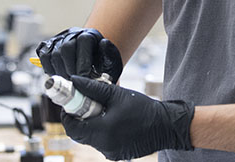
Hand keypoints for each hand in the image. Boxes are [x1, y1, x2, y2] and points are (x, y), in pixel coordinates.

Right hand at [36, 27, 122, 82]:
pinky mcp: (48, 46)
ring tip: (68, 83)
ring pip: (53, 54)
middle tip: (74, 84)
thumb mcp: (111, 62)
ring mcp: (59, 39)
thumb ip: (110, 55)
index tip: (84, 79)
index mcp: (90, 34)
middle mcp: (73, 33)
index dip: (82, 64)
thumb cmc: (102, 64)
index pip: (83, 43)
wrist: (93, 62)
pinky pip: (44, 57)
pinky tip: (59, 76)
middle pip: (65, 49)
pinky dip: (49, 69)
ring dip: (60, 72)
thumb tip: (104, 43)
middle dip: (70, 70)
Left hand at [61, 76, 193, 160]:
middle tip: (85, 104)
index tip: (70, 103)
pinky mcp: (117, 154)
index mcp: (103, 131)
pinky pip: (102, 142)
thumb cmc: (143, 109)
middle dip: (79, 119)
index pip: (73, 128)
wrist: (166, 125)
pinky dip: (101, 131)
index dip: (67, 115)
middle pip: (80, 134)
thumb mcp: (117, 95)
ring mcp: (111, 152)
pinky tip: (112, 119)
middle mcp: (104, 146)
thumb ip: (93, 88)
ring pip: (90, 138)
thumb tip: (75, 81)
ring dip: (91, 124)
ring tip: (103, 110)